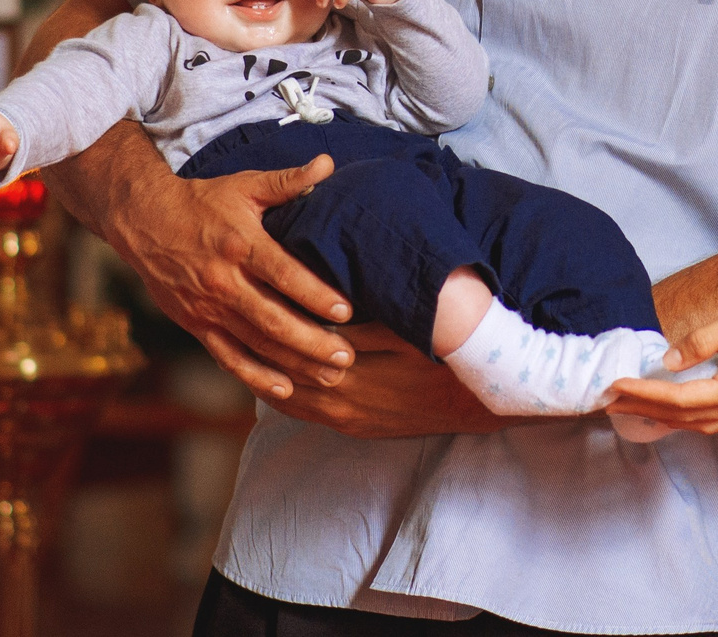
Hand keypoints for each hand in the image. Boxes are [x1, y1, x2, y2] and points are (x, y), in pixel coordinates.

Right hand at [98, 154, 361, 402]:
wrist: (144, 221)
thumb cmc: (203, 201)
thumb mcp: (245, 185)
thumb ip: (288, 181)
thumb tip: (328, 163)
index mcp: (241, 244)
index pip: (284, 274)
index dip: (315, 295)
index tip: (347, 312)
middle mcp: (224, 281)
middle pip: (273, 319)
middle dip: (313, 342)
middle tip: (348, 357)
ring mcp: (208, 308)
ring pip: (256, 344)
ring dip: (295, 364)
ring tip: (331, 377)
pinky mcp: (197, 326)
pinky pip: (229, 358)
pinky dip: (256, 377)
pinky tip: (285, 390)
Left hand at [258, 322, 518, 438]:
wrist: (479, 406)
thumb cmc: (447, 359)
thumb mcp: (407, 332)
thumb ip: (365, 322)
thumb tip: (322, 303)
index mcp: (355, 372)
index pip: (299, 343)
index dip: (275, 317)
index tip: (258, 290)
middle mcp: (343, 401)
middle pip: (285, 370)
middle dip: (260, 341)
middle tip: (238, 310)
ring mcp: (346, 419)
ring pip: (287, 395)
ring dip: (265, 369)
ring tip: (242, 337)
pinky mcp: (352, 427)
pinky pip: (302, 413)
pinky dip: (280, 392)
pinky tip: (268, 373)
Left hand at [607, 276, 717, 435]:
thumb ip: (702, 341)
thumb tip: (667, 361)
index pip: (680, 399)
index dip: (644, 393)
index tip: (614, 385)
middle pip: (688, 418)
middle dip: (646, 410)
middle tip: (610, 401)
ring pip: (704, 423)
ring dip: (667, 417)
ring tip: (635, 407)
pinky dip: (692, 415)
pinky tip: (677, 405)